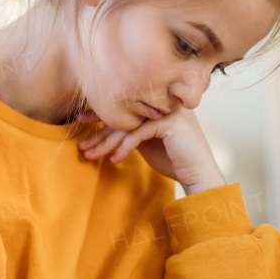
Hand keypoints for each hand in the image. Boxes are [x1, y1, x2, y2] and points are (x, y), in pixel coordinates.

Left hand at [76, 107, 226, 194]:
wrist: (198, 175)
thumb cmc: (173, 160)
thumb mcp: (147, 142)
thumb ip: (132, 130)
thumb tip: (104, 128)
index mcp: (157, 104)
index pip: (124, 105)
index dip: (101, 113)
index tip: (81, 121)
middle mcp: (162, 103)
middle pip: (122, 114)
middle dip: (98, 131)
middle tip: (81, 143)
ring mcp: (167, 111)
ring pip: (127, 124)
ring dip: (106, 142)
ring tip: (90, 155)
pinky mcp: (170, 123)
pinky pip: (138, 133)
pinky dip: (125, 148)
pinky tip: (116, 160)